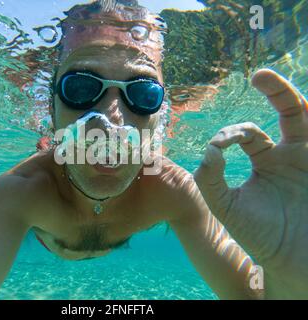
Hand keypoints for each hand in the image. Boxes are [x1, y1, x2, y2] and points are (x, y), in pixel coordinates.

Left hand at [194, 69, 307, 296]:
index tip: (220, 144)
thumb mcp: (227, 207)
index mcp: (266, 159)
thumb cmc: (260, 235)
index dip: (231, 133)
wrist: (292, 262)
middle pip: (288, 112)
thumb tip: (210, 150)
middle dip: (276, 91)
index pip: (248, 133)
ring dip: (295, 99)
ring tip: (276, 80)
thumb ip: (211, 180)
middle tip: (260, 74)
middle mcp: (291, 153)